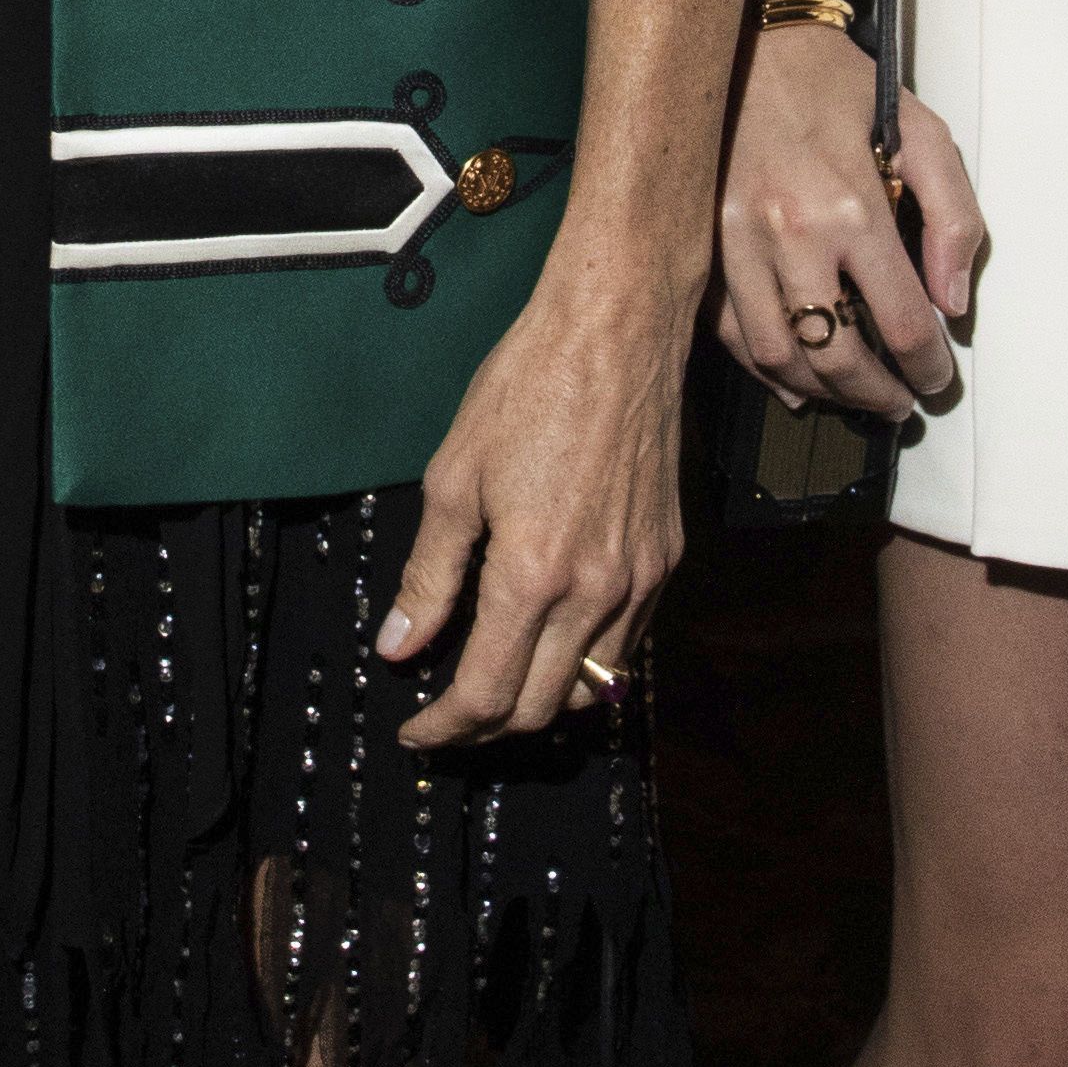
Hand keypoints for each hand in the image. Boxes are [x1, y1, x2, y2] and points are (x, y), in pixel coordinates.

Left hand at [378, 245, 688, 752]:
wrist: (617, 331)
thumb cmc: (527, 388)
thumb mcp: (453, 480)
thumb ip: (428, 577)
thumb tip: (399, 649)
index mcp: (534, 575)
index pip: (487, 695)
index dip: (445, 730)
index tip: (416, 735)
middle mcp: (598, 591)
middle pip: (543, 709)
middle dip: (487, 730)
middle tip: (447, 720)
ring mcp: (642, 578)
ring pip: (595, 689)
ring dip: (542, 705)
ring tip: (497, 688)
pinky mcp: (667, 558)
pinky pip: (629, 645)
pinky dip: (587, 665)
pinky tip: (550, 640)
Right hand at [715, 9, 981, 411]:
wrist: (754, 43)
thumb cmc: (842, 88)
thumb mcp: (925, 134)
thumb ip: (954, 218)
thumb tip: (953, 303)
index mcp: (850, 205)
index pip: (902, 322)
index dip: (928, 368)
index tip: (936, 379)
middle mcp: (788, 233)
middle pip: (836, 356)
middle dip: (875, 396)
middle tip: (897, 403)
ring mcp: (735, 243)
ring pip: (778, 357)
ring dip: (821, 393)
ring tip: (851, 395)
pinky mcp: (703, 245)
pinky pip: (730, 332)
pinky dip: (766, 368)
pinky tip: (796, 381)